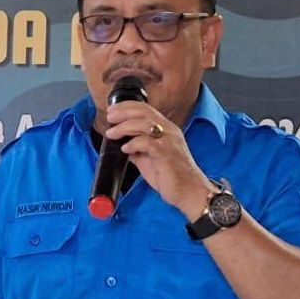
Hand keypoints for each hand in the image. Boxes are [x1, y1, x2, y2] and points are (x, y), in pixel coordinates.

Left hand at [104, 101, 215, 219]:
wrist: (190, 191)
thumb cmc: (173, 177)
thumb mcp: (151, 159)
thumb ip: (139, 149)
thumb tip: (124, 145)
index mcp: (167, 129)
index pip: (146, 109)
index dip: (127, 107)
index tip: (112, 110)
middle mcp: (169, 131)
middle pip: (144, 111)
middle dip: (123, 112)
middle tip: (110, 116)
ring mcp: (169, 141)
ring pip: (144, 123)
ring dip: (124, 127)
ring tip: (112, 133)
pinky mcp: (166, 153)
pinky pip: (147, 142)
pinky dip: (133, 143)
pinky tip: (125, 149)